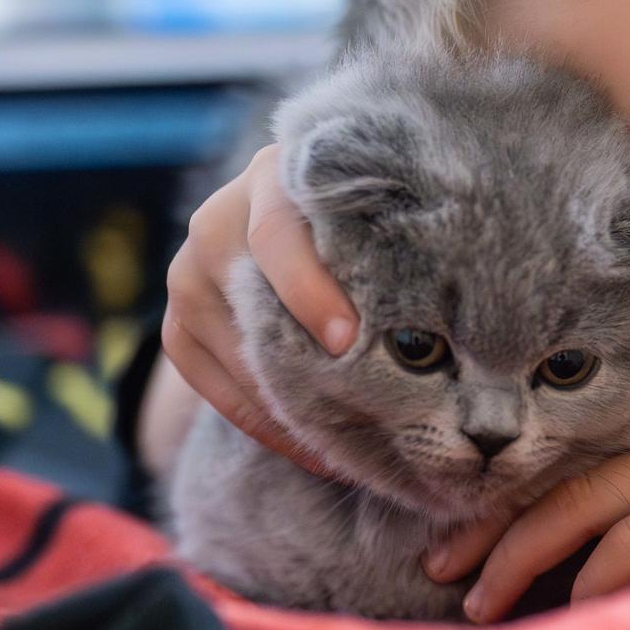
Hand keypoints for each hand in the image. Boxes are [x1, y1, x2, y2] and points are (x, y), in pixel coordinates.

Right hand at [158, 143, 356, 473]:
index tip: (347, 339)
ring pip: (230, 355)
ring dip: (287, 405)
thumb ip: (388, 235)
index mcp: (271, 181)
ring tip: (347, 445)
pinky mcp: (177, 322)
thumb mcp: (368, 205)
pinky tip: (306, 447)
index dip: (308, 289)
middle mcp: (216, 223)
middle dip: (305, 367)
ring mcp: (187, 274)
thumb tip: (453, 308)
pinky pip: (208, 385)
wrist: (281, 206)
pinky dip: (258, 420)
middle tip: (363, 417)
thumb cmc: (350, 210)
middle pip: (250, 305)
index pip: (278, 236)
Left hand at [426, 385, 629, 629]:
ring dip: (529, 558)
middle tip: (445, 569)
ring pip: (597, 498)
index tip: (457, 534)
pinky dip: (600, 579)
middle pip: (578, 459)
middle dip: (500, 520)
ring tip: (491, 603)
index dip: (515, 484)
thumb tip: (531, 528)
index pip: (585, 435)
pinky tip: (580, 611)